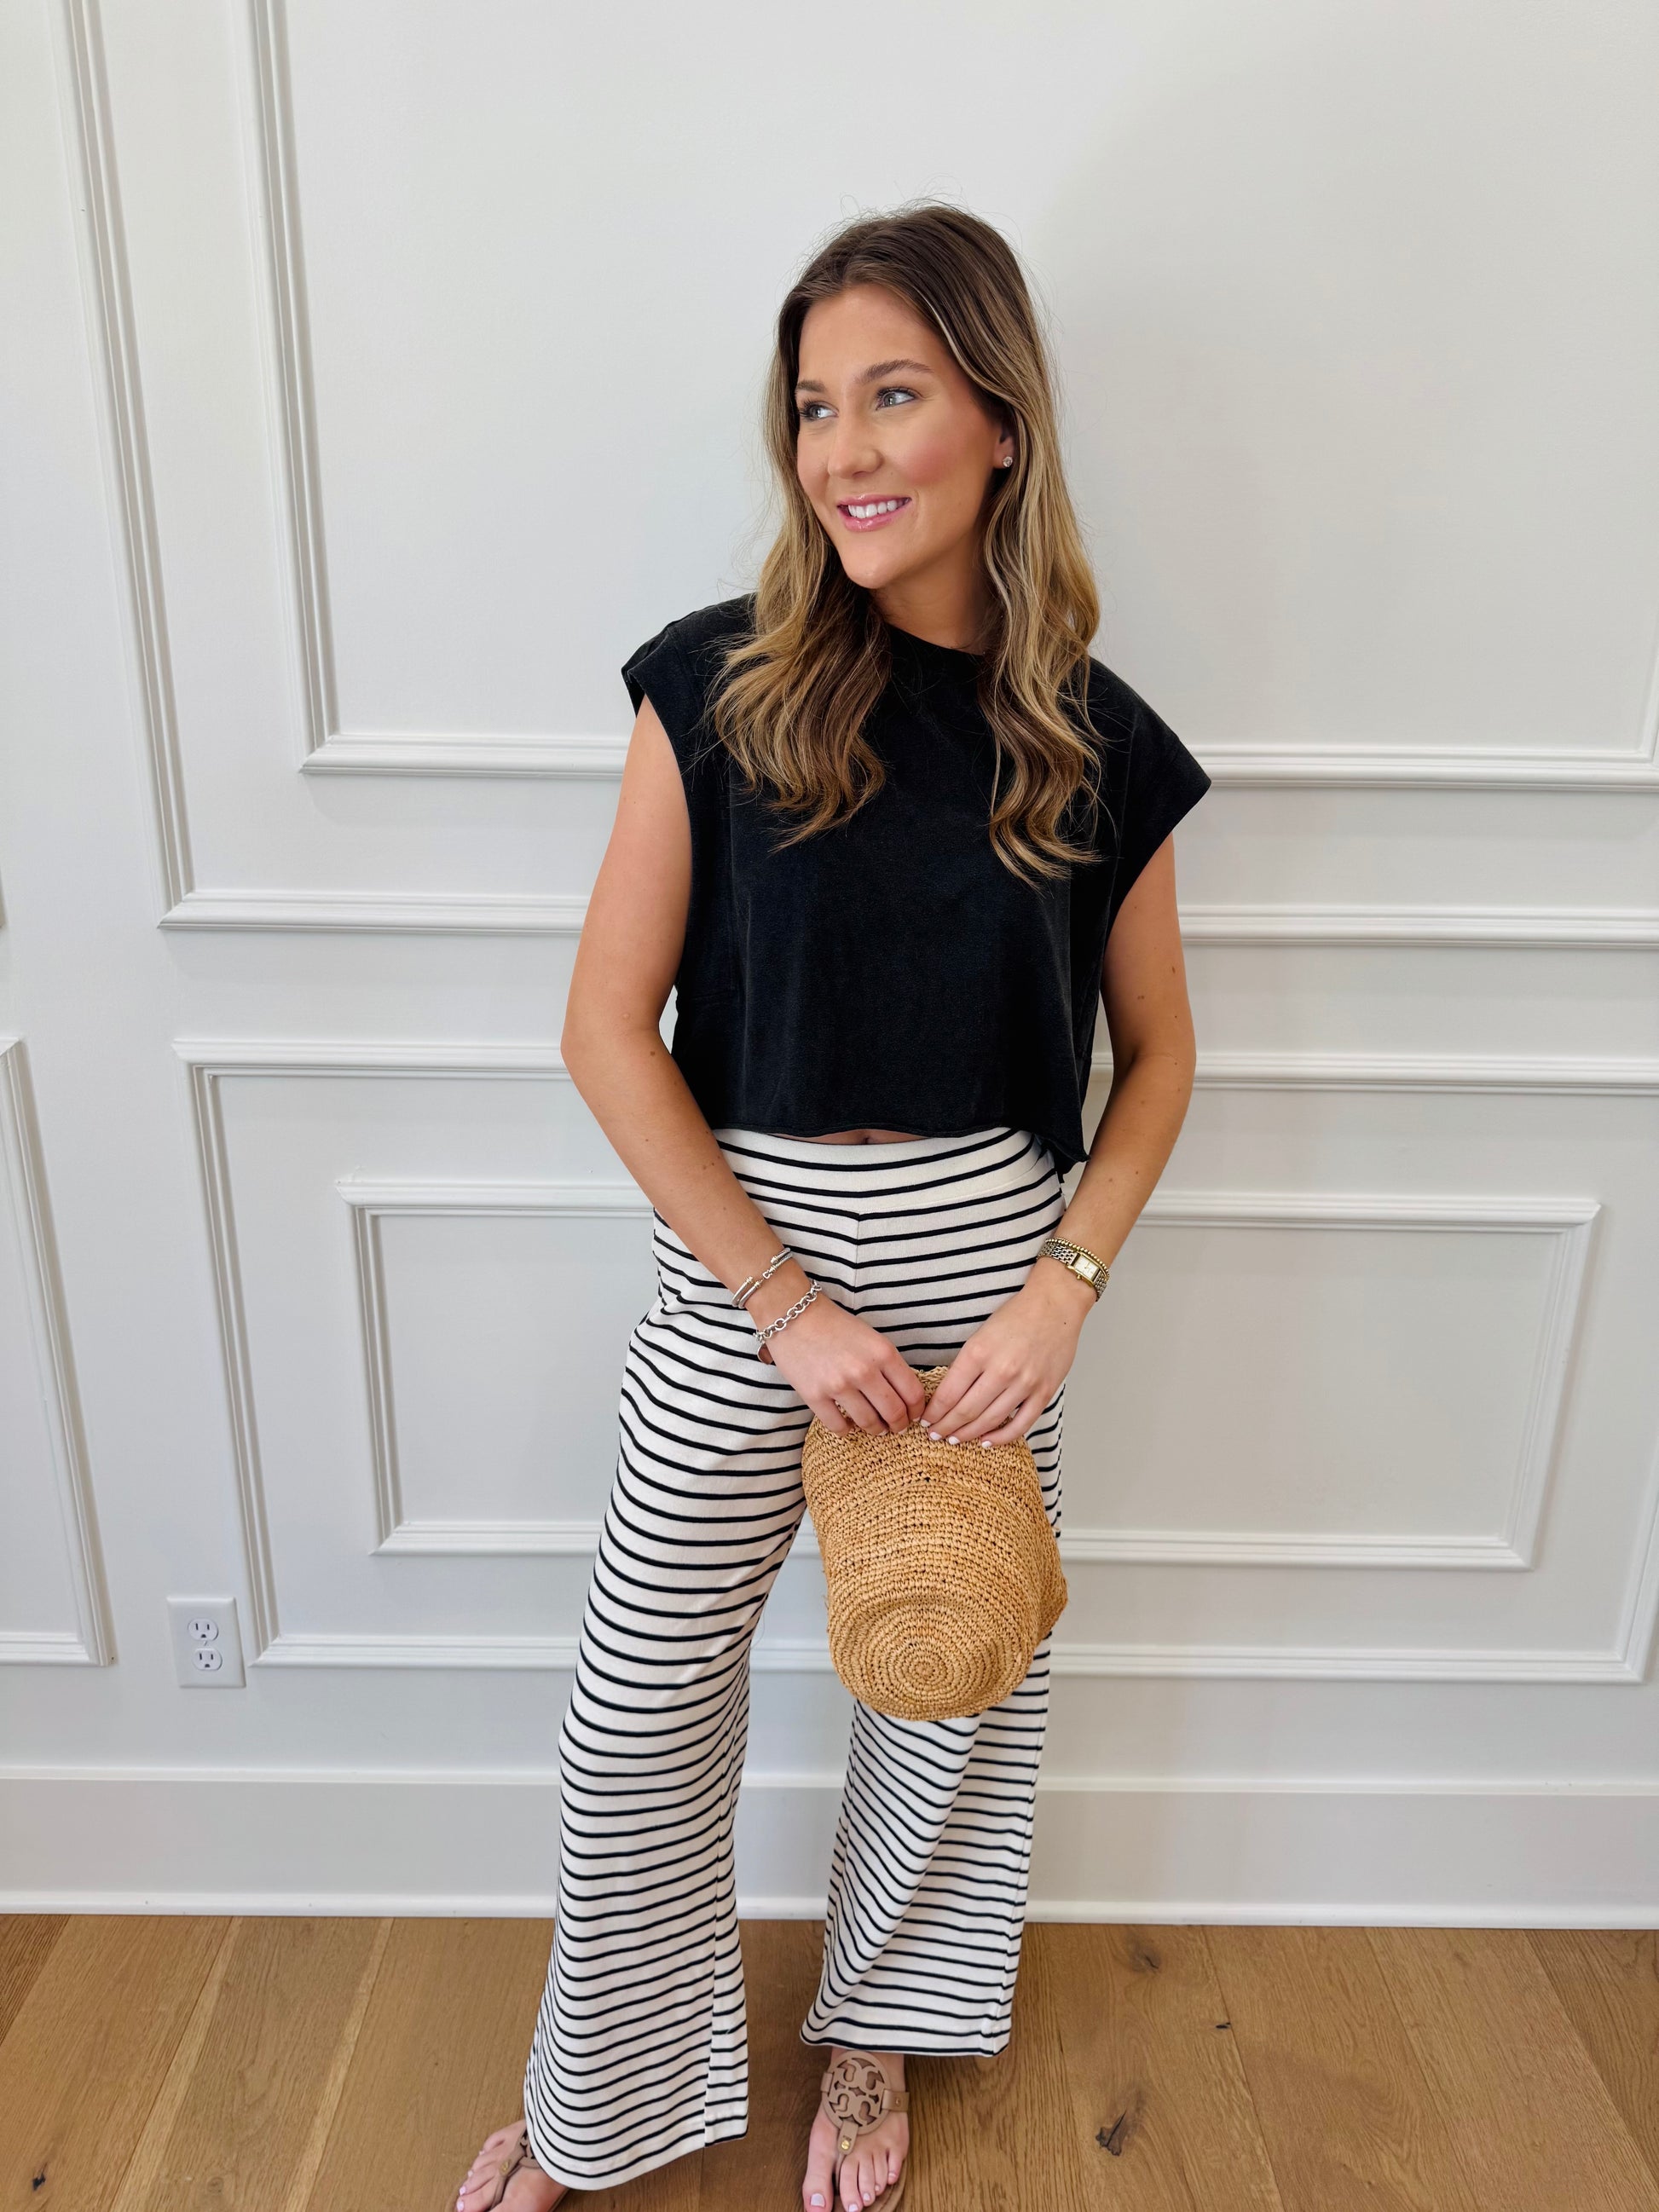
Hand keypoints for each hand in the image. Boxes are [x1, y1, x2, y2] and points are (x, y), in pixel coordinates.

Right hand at [760, 1280, 926, 1435]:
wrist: (793, 1316)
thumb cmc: (835, 1325)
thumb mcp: (872, 1338)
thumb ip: (888, 1365)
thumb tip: (902, 1396)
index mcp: (883, 1353)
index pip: (912, 1393)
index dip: (917, 1410)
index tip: (914, 1416)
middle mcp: (864, 1371)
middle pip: (894, 1412)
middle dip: (899, 1425)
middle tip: (896, 1428)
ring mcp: (839, 1385)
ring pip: (868, 1423)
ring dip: (875, 1429)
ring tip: (875, 1428)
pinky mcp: (814, 1396)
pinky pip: (838, 1426)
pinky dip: (846, 1430)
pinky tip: (848, 1424)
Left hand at [921, 1268, 1092, 1445]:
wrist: (1055, 1305)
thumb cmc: (1017, 1316)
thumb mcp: (980, 1335)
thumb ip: (966, 1365)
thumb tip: (948, 1396)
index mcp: (979, 1352)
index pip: (949, 1393)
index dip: (934, 1412)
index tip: (926, 1420)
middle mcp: (1001, 1370)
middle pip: (966, 1411)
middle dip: (946, 1427)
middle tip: (935, 1435)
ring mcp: (1025, 1384)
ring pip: (990, 1421)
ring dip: (968, 1434)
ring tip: (955, 1439)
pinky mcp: (1044, 1392)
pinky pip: (1020, 1424)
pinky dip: (1001, 1437)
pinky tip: (987, 1441)